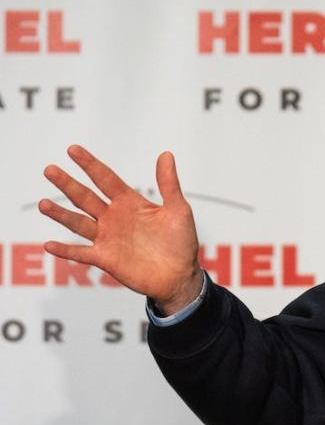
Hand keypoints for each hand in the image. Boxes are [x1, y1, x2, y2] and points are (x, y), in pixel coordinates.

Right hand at [40, 146, 202, 313]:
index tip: (72, 149)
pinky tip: (48, 245)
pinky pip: (80, 253)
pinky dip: (65, 250)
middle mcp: (114, 218)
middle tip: (50, 169)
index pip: (105, 179)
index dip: (90, 165)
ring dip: (60, 214)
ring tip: (43, 204)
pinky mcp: (105, 259)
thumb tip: (166, 154)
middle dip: (68, 184)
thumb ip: (169, 184)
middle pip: (85, 197)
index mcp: (130, 203)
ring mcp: (107, 238)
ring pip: (78, 223)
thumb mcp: (178, 210)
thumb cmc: (181, 242)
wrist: (180, 275)